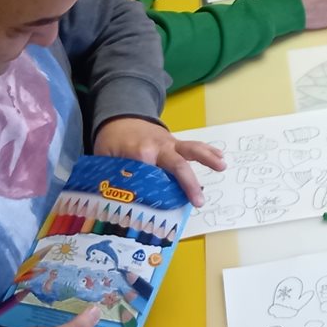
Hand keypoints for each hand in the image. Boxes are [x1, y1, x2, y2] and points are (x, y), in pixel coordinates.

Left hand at [94, 115, 222, 204]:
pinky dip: (208, 150)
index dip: (154, 190)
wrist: (120, 117)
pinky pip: (193, 146)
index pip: (151, 173)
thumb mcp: (104, 157)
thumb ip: (111, 176)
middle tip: (198, 201)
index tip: (158, 208)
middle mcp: (158, 146)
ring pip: (191, 149)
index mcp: (139, 152)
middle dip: (188, 182)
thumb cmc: (112, 141)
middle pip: (176, 164)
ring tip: (222, 166)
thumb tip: (117, 200)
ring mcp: (169, 143)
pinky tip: (221, 158)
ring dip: (207, 157)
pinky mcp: (175, 143)